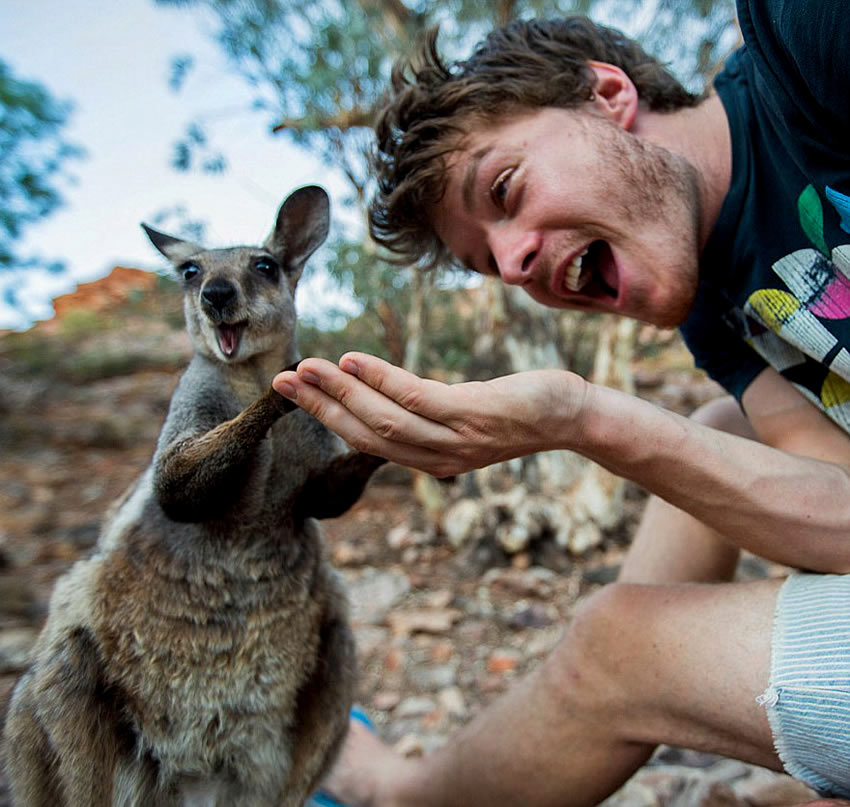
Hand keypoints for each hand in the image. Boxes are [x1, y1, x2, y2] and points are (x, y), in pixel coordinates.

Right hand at [272, 352, 586, 476]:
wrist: (571, 416)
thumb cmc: (517, 410)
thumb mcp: (464, 417)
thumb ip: (426, 414)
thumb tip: (388, 395)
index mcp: (430, 458)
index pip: (367, 441)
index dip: (327, 418)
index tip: (294, 393)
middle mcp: (437, 458)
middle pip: (365, 434)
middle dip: (320, 408)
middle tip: (280, 381)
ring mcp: (454, 440)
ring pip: (384, 419)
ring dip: (340, 394)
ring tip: (306, 369)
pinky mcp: (473, 416)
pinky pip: (416, 399)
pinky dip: (379, 380)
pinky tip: (353, 360)